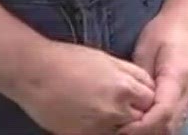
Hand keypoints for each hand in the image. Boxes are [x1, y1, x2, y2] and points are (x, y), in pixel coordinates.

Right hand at [8, 39, 155, 134]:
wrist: (36, 74)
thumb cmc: (70, 60)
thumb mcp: (107, 59)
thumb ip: (131, 74)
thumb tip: (147, 85)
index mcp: (124, 87)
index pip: (151, 100)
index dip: (145, 98)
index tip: (138, 96)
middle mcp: (115, 110)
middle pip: (141, 120)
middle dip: (137, 113)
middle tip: (125, 107)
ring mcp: (99, 127)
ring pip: (124, 132)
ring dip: (121, 125)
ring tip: (106, 112)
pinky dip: (104, 131)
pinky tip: (94, 120)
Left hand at [119, 2, 187, 133]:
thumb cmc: (165, 31)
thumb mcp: (146, 50)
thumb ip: (140, 78)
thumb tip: (128, 102)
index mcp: (178, 78)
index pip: (162, 113)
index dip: (142, 127)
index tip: (120, 129)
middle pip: (169, 126)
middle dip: (144, 133)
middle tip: (118, 131)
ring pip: (173, 127)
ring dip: (152, 132)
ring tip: (127, 128)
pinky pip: (174, 121)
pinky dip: (158, 128)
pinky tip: (140, 124)